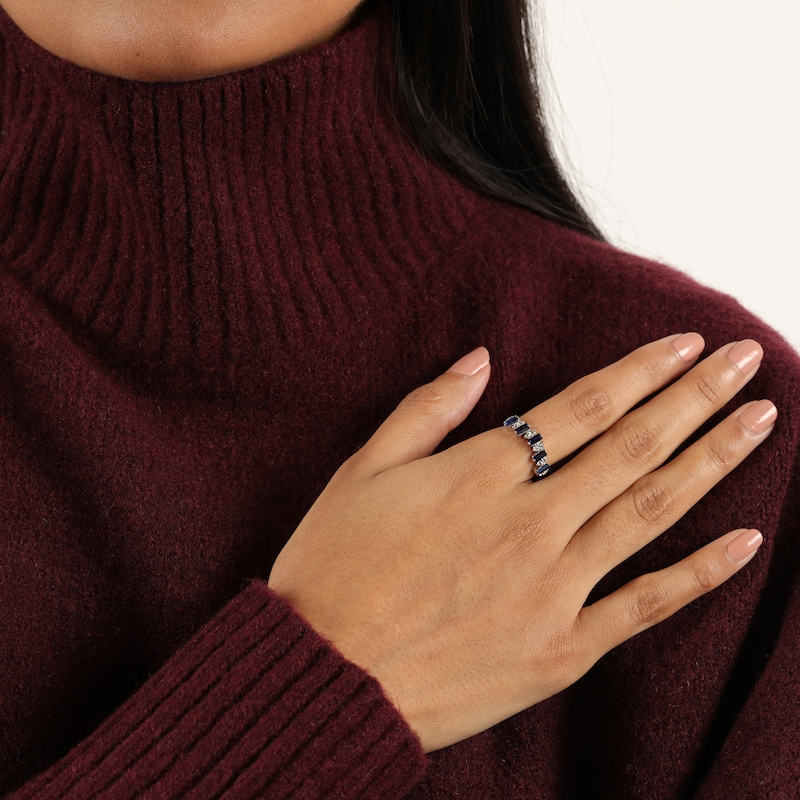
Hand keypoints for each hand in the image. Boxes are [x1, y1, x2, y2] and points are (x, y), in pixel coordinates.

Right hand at [268, 334, 775, 751]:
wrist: (326, 677)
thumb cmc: (333, 568)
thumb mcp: (361, 471)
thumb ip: (426, 410)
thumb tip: (479, 359)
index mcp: (479, 475)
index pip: (584, 406)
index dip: (641, 370)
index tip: (684, 343)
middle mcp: (529, 523)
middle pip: (632, 446)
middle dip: (696, 397)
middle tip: (743, 361)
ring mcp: (553, 589)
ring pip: (650, 511)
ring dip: (711, 460)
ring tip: (757, 421)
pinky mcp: (562, 648)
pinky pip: (646, 605)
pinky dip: (701, 573)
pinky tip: (745, 540)